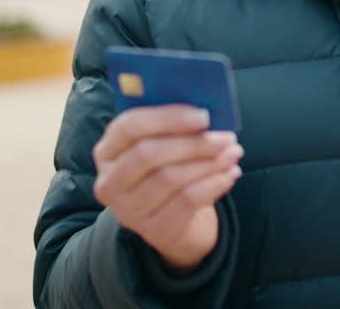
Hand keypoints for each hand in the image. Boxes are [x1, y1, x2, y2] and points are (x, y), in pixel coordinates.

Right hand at [92, 105, 243, 269]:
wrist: (172, 219)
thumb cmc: (166, 169)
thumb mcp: (161, 146)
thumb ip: (171, 126)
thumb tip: (203, 110)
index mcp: (107, 150)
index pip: (129, 127)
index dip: (166, 118)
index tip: (203, 115)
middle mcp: (110, 182)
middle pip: (148, 154)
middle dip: (193, 143)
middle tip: (225, 137)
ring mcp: (128, 210)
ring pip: (170, 178)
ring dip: (208, 163)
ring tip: (233, 152)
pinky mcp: (153, 230)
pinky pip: (187, 202)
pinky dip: (214, 184)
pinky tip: (230, 174)